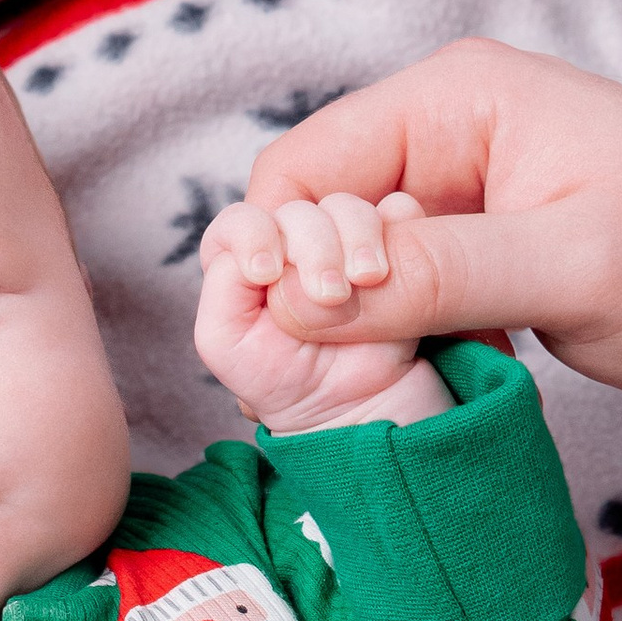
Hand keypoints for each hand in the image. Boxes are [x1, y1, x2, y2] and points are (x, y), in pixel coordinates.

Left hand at [194, 188, 430, 425]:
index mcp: (251, 262)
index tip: (268, 271)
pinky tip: (390, 265)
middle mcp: (296, 248)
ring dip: (356, 237)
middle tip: (330, 295)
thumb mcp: (224, 343)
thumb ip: (222, 286)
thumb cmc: (282, 382)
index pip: (242, 220)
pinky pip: (399, 212)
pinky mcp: (394, 251)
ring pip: (346, 207)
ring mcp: (345, 247)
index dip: (251, 232)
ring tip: (366, 281)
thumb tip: (267, 247)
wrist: (355, 412)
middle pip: (296, 211)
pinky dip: (399, 224)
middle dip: (311, 246)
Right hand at [230, 39, 621, 402]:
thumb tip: (298, 299)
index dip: (283, 260)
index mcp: (452, 102)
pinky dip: (400, 346)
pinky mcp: (484, 256)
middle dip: (313, 307)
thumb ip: (437, 276)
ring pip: (349, 273)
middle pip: (310, 224)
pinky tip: (430, 385)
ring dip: (356, 338)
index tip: (319, 341)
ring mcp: (462, 199)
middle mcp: (442, 136)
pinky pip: (400, 301)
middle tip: (361, 381)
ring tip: (399, 388)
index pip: (296, 173)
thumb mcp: (577, 269)